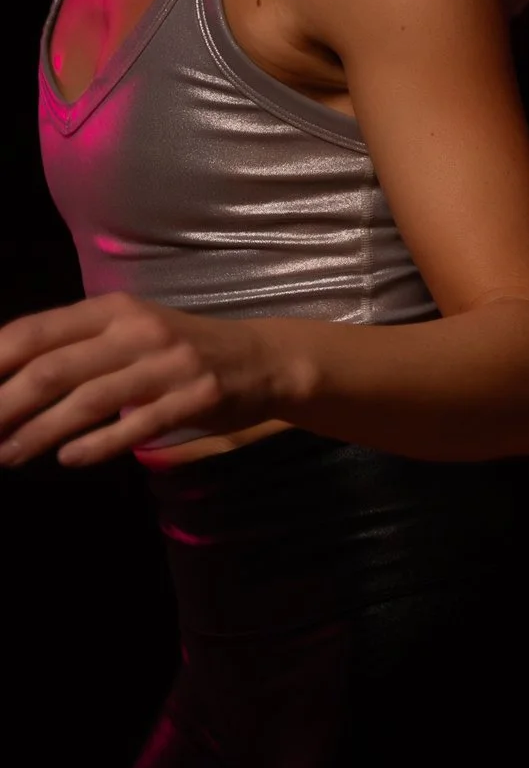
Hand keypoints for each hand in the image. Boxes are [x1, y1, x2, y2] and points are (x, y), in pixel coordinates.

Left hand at [0, 294, 293, 466]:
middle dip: (4, 407)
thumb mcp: (129, 331)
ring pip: (88, 401)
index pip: (35, 331)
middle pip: (53, 370)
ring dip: (39, 433)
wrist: (264, 359)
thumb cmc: (180, 349)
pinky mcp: (196, 397)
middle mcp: (138, 330)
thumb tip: (5, 378)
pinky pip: (136, 424)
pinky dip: (97, 445)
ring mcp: (169, 364)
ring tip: (7, 456)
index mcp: (113, 309)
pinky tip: (69, 458)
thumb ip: (74, 347)